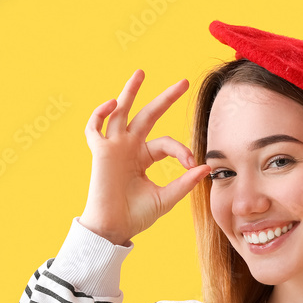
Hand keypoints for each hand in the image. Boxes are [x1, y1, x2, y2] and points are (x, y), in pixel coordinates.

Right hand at [79, 69, 211, 245]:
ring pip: (121, 113)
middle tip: (184, 82)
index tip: (192, 165)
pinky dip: (100, 114)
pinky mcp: (100, 152)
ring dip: (130, 92)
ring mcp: (114, 147)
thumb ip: (185, 182)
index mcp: (144, 158)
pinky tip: (114, 103)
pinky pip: (95, 127)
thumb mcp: (167, 198)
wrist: (114, 229)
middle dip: (165, 99)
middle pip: (148, 116)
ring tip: (141, 73)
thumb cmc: (136, 216)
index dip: (182, 150)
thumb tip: (207, 168)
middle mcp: (129, 148)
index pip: (167, 143)